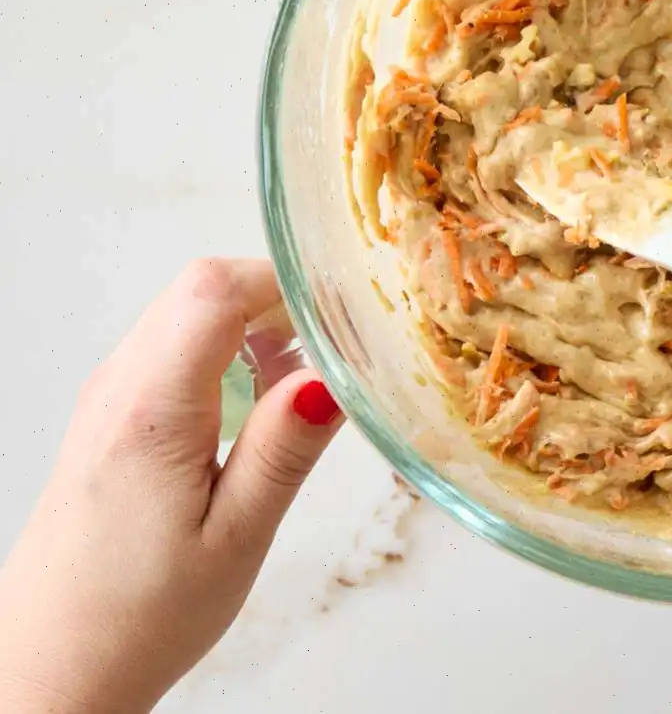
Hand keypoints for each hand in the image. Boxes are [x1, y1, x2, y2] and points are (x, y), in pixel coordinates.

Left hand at [0, 259, 343, 713]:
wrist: (53, 667)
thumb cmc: (139, 616)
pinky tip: (256, 411)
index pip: (214, 290)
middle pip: (201, 289)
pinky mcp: (110, 417)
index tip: (343, 307)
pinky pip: (173, 349)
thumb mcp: (235, 537)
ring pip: (187, 314)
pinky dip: (225, 356)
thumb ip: (283, 449)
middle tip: (337, 346)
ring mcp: (108, 398)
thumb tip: (330, 378)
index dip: (285, 281)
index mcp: (151, 412)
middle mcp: (119, 389)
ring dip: (252, 328)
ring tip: (300, 386)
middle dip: (278, 300)